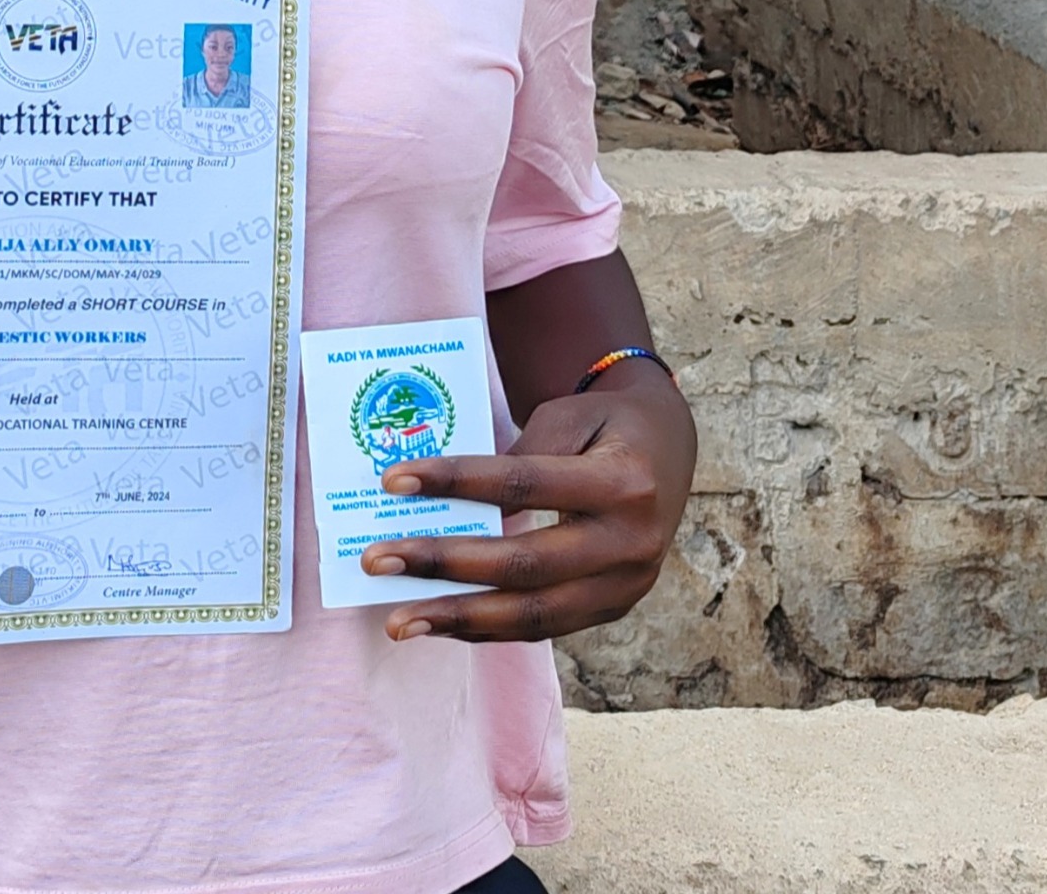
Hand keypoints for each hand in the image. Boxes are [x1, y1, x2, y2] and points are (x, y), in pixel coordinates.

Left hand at [360, 364, 694, 642]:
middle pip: (526, 563)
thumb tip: (447, 504)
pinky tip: (440, 623)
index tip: (393, 481)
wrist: (668, 448)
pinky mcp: (613, 609)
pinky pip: (543, 627)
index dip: (456, 482)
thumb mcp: (567, 417)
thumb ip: (518, 457)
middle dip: (445, 565)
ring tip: (399, 621)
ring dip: (459, 619)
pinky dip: (487, 629)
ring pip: (534, 615)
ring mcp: (626, 586)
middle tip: (377, 561)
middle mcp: (630, 543)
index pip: (524, 483)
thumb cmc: (602, 424)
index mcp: (623, 482)